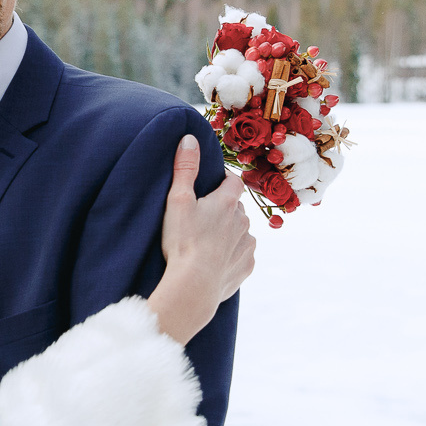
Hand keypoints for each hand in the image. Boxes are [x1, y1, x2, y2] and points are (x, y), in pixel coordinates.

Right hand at [148, 134, 255, 343]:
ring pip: (241, 232)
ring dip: (229, 234)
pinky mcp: (246, 267)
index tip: (211, 185)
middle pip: (237, 208)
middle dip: (224, 210)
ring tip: (206, 244)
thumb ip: (185, 168)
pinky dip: (231, 256)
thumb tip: (189, 138)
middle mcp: (244, 221)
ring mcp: (247, 245)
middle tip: (202, 218)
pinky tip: (214, 263)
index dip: (224, 181)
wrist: (194, 287)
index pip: (233, 181)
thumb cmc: (183, 242)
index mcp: (227, 203)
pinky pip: (241, 256)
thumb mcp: (178, 200)